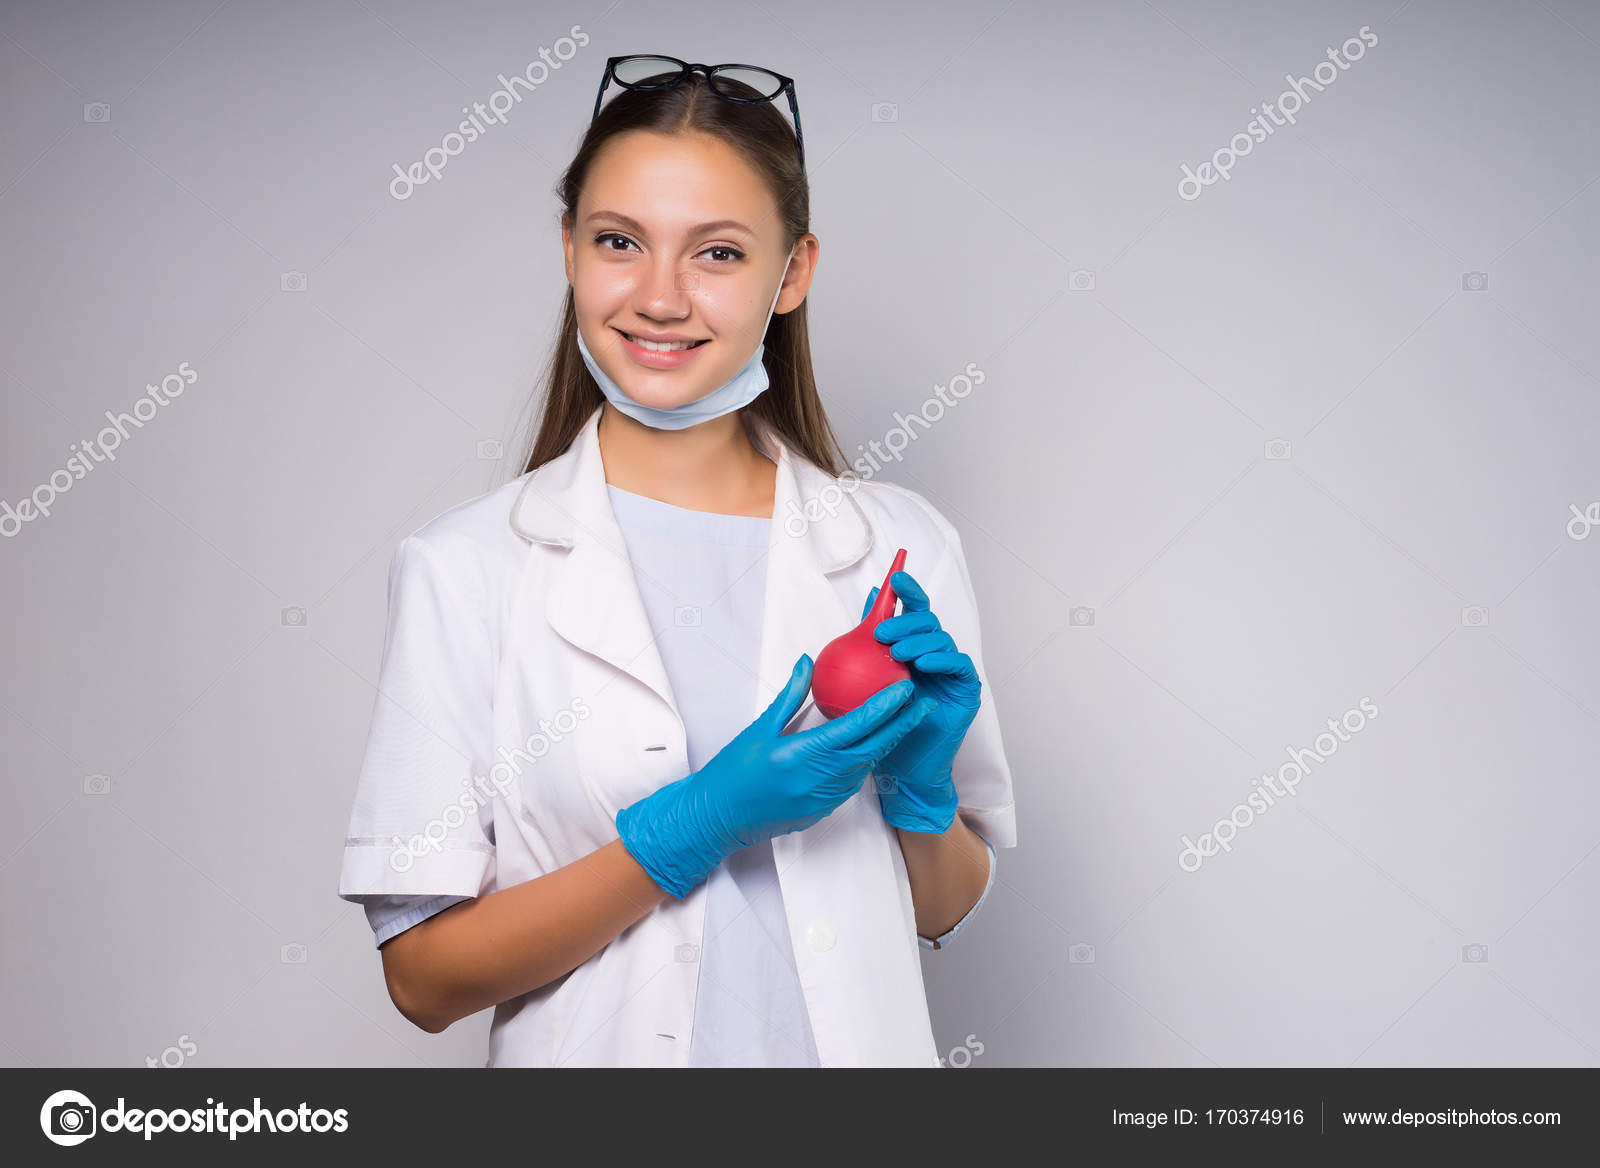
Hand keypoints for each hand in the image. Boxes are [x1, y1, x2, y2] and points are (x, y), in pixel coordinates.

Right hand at [616, 654, 935, 897]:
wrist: (718, 818)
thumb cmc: (733, 772)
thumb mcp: (759, 729)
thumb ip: (789, 697)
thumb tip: (806, 663)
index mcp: (802, 754)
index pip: (855, 726)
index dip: (884, 707)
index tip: (904, 688)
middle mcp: (819, 778)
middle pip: (872, 747)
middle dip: (901, 725)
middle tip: (922, 702)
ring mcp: (823, 798)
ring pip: (866, 765)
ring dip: (887, 743)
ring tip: (905, 720)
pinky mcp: (823, 810)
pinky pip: (852, 781)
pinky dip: (867, 760)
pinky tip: (876, 745)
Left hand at [860, 569, 981, 832]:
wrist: (903, 766)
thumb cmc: (885, 725)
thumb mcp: (869, 680)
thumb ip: (871, 641)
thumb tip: (870, 598)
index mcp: (913, 648)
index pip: (914, 613)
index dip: (908, 592)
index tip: (895, 578)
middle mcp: (935, 655)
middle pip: (928, 623)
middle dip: (907, 621)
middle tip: (882, 632)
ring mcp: (952, 671)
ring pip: (942, 640)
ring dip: (919, 641)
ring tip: (898, 652)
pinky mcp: (967, 689)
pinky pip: (959, 666)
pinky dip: (942, 660)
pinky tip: (924, 664)